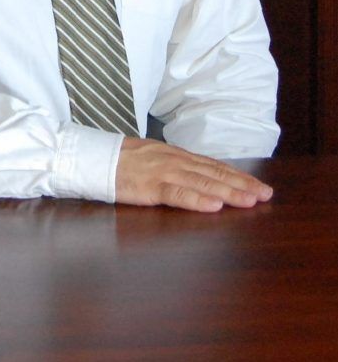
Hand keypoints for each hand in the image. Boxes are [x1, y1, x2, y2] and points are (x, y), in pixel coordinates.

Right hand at [115, 137, 272, 211]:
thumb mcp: (156, 159)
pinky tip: (214, 206)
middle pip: (214, 174)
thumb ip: (178, 167)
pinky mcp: (150, 187)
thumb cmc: (123, 162)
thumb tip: (201, 177)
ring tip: (249, 201)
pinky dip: (197, 200)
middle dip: (242, 185)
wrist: (96, 158)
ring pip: (202, 183)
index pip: (214, 166)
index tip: (259, 186)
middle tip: (265, 195)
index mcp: (177, 155)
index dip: (238, 176)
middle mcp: (175, 161)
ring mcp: (164, 172)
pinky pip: (178, 194)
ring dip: (228, 192)